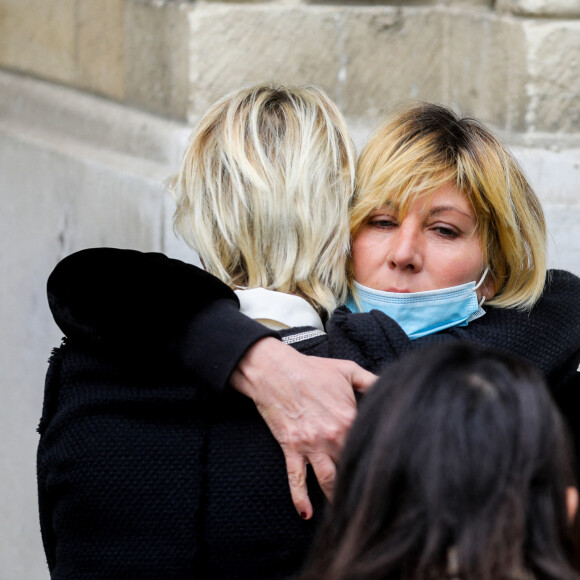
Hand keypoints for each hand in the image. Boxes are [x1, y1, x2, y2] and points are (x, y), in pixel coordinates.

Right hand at [230, 337, 376, 518]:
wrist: (276, 370)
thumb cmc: (310, 369)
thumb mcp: (347, 370)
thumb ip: (371, 381)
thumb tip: (389, 388)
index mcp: (348, 417)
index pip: (369, 444)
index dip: (378, 456)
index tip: (390, 469)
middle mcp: (332, 436)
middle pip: (351, 466)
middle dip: (361, 482)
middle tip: (372, 499)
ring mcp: (311, 444)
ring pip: (328, 480)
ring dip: (336, 497)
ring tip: (346, 512)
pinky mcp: (292, 448)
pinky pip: (296, 478)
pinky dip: (300, 498)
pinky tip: (306, 514)